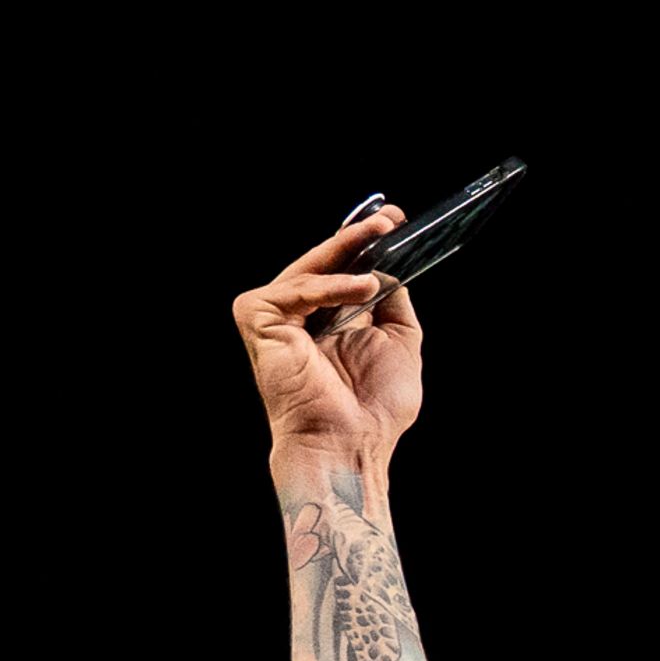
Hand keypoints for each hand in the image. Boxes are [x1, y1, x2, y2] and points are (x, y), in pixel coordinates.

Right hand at [234, 205, 423, 469]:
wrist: (351, 442)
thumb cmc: (373, 408)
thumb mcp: (399, 342)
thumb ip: (392, 301)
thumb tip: (388, 269)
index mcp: (329, 319)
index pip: (342, 269)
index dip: (365, 243)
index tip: (395, 219)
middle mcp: (301, 314)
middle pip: (325, 262)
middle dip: (359, 236)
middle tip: (390, 218)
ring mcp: (276, 316)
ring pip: (310, 268)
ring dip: (347, 249)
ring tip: (382, 239)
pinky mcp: (259, 319)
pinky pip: (296, 289)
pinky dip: (330, 285)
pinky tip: (362, 285)